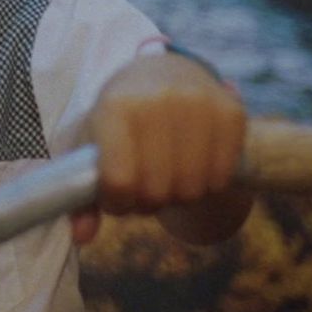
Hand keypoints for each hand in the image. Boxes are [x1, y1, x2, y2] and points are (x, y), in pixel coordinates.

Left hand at [70, 53, 246, 244]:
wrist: (162, 74)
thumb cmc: (118, 121)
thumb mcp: (89, 146)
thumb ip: (79, 195)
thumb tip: (81, 237)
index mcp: (116, 106)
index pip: (119, 181)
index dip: (117, 203)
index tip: (117, 196)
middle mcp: (159, 100)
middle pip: (157, 191)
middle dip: (148, 201)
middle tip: (144, 186)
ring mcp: (200, 104)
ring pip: (192, 190)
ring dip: (179, 196)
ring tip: (167, 176)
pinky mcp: (232, 113)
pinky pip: (221, 178)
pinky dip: (208, 184)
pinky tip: (193, 165)